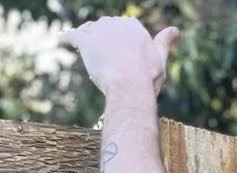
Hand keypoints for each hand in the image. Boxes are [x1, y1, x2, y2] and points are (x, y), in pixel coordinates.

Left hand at [64, 17, 178, 96]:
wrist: (129, 86)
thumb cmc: (147, 77)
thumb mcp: (160, 59)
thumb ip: (164, 42)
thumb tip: (176, 30)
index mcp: (134, 26)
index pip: (124, 28)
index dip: (121, 40)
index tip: (120, 52)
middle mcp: (116, 23)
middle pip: (106, 28)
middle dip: (104, 40)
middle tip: (104, 58)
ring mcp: (100, 31)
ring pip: (90, 30)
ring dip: (87, 37)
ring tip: (85, 49)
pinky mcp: (86, 41)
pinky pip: (72, 35)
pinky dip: (66, 37)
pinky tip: (61, 39)